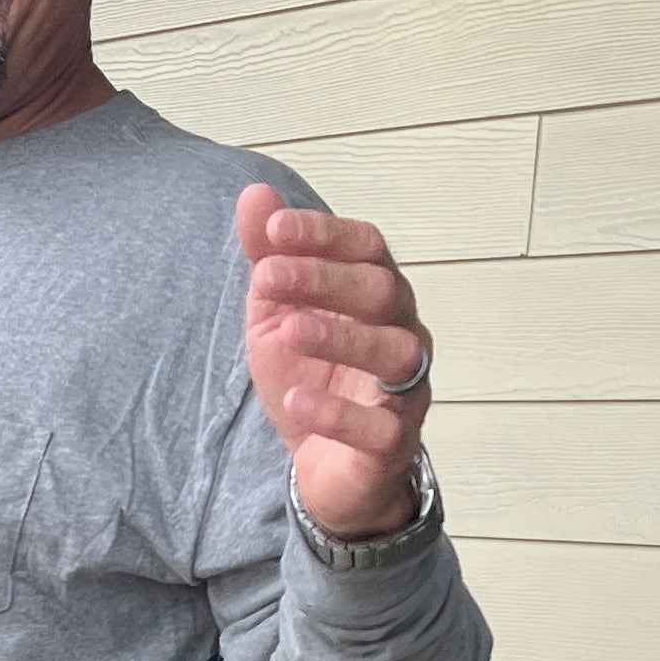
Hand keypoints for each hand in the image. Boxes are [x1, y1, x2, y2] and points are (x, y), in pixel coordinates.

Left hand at [237, 186, 431, 538]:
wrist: (322, 466)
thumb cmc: (311, 377)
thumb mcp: (275, 315)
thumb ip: (269, 258)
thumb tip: (254, 194)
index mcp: (377, 295)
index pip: (367, 247)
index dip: (324, 234)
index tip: (272, 229)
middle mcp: (402, 333)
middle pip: (383, 291)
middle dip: (326, 278)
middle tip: (270, 276)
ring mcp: (405, 390)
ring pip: (396, 352)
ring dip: (342, 336)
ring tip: (290, 331)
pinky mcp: (394, 444)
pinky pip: (381, 428)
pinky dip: (338, 413)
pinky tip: (298, 399)